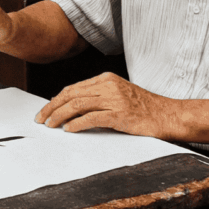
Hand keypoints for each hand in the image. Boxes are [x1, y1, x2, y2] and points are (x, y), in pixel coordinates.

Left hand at [35, 72, 171, 137]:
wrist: (168, 115)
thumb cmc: (144, 108)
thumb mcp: (119, 94)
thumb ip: (99, 97)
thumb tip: (73, 108)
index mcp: (106, 79)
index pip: (74, 88)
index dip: (56, 99)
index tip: (46, 110)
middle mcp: (108, 86)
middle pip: (71, 94)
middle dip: (52, 107)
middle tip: (41, 118)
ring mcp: (114, 99)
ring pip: (77, 104)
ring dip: (59, 115)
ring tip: (50, 124)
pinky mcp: (119, 114)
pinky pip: (91, 118)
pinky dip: (76, 123)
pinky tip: (68, 129)